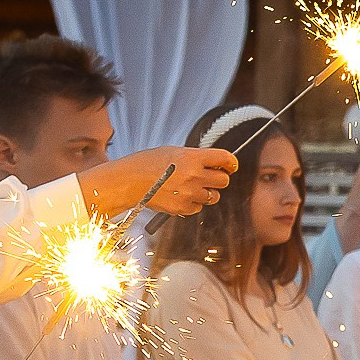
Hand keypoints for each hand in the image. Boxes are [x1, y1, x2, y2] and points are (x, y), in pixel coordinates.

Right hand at [78, 146, 238, 219]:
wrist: (128, 181)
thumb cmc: (148, 164)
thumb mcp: (173, 152)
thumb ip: (195, 157)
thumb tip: (214, 163)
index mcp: (192, 158)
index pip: (225, 159)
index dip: (231, 163)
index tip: (230, 166)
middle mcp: (193, 175)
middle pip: (224, 181)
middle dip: (219, 178)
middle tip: (210, 176)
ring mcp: (189, 193)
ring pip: (214, 196)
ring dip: (207, 192)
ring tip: (191, 186)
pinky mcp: (182, 208)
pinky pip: (199, 208)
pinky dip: (193, 203)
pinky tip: (180, 195)